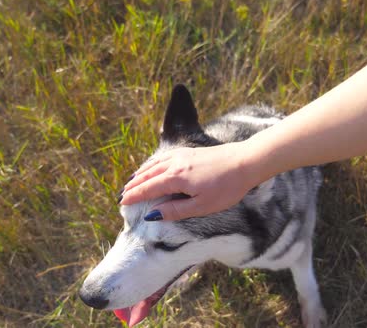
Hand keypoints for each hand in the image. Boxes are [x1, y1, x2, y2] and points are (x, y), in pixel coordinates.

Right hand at [119, 142, 257, 220]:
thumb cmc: (226, 188)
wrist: (245, 162)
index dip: (134, 196)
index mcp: (176, 178)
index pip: (148, 188)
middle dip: (134, 186)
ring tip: (133, 181)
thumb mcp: (202, 206)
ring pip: (154, 164)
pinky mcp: (190, 151)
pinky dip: (153, 164)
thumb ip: (176, 210)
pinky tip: (154, 166)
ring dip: (141, 174)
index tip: (122, 203)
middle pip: (148, 175)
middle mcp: (175, 164)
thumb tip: (153, 214)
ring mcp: (182, 155)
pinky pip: (164, 157)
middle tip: (122, 195)